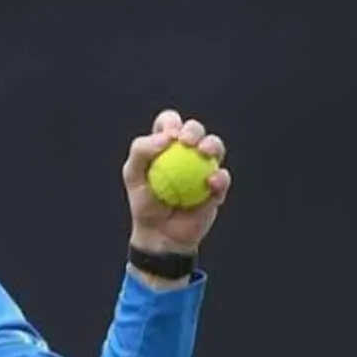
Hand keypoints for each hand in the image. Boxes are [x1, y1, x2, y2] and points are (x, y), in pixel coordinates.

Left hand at [123, 109, 231, 254]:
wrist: (160, 234)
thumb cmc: (144, 202)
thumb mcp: (132, 175)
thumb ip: (141, 150)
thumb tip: (166, 138)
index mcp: (165, 145)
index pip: (169, 122)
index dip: (170, 122)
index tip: (169, 136)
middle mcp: (186, 152)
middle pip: (195, 129)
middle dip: (193, 129)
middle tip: (185, 142)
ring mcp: (204, 167)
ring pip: (215, 146)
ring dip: (212, 144)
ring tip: (204, 153)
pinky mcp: (217, 186)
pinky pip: (223, 177)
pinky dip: (220, 177)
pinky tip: (211, 182)